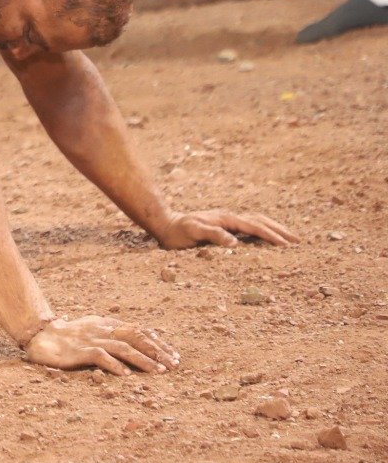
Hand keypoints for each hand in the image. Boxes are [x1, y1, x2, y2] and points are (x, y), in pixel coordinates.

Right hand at [24, 316, 177, 374]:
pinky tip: (126, 375)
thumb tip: (136, 345)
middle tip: (175, 365)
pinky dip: (115, 365)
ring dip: (143, 360)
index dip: (158, 342)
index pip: (139, 330)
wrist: (40, 336)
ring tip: (159, 372)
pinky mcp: (79, 351)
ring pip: (123, 347)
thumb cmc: (68, 337)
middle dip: (158, 351)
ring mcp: (91, 339)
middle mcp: (102, 329)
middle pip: (136, 336)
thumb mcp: (93, 331)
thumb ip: (112, 335)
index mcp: (107, 324)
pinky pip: (100, 356)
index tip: (174, 356)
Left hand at [156, 209, 298, 249]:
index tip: (286, 245)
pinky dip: (263, 229)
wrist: (165, 224)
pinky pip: (249, 226)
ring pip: (257, 221)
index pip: (254, 226)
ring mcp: (228, 220)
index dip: (270, 236)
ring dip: (274, 228)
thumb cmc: (178, 232)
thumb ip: (213, 235)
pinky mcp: (225, 225)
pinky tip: (267, 237)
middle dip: (279, 230)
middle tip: (298, 241)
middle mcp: (229, 217)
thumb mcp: (193, 232)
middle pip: (260, 221)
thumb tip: (235, 243)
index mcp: (225, 219)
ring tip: (289, 238)